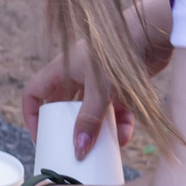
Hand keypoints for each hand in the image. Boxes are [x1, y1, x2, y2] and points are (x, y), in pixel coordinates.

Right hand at [21, 33, 133, 163]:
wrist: (153, 35)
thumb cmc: (118, 54)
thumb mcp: (100, 88)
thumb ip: (89, 119)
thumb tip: (79, 150)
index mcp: (62, 69)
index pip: (35, 93)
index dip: (32, 115)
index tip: (40, 137)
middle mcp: (77, 74)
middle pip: (64, 106)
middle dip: (68, 128)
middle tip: (71, 148)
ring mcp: (99, 80)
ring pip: (92, 111)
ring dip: (97, 130)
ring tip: (102, 149)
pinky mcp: (120, 86)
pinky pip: (114, 110)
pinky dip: (118, 124)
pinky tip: (123, 138)